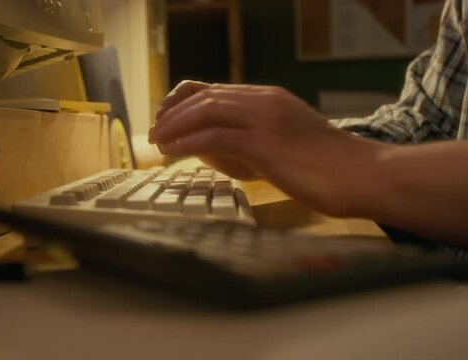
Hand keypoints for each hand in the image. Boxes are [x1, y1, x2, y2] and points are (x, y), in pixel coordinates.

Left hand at [149, 81, 387, 215]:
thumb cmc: (327, 169)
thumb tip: (208, 151)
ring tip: (156, 141)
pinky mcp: (264, 142)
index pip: (216, 91)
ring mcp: (265, 118)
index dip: (185, 102)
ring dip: (175, 126)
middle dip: (173, 113)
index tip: (167, 118)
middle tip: (154, 131)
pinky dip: (188, 143)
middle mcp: (265, 101)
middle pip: (205, 96)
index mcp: (270, 99)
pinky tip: (173, 152)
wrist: (363, 176)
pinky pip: (214, 137)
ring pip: (206, 111)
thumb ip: (247, 144)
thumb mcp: (283, 148)